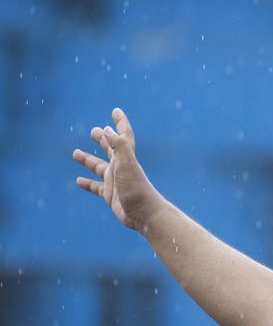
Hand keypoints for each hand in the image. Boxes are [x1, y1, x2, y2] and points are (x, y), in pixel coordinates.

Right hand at [72, 108, 165, 231]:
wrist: (145, 214)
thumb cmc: (137, 188)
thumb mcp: (126, 165)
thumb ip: (118, 147)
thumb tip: (108, 130)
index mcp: (125, 158)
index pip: (122, 136)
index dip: (120, 123)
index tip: (116, 111)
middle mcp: (121, 167)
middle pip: (110, 149)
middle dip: (103, 139)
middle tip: (94, 130)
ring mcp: (115, 181)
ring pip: (99, 167)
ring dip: (88, 160)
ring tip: (75, 152)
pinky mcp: (110, 195)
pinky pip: (96, 187)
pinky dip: (88, 183)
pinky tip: (78, 181)